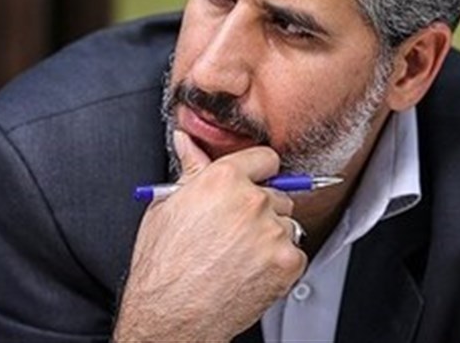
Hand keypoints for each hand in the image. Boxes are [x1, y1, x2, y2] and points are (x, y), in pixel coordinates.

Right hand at [113, 131, 307, 341]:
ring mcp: (273, 231)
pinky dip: (280, 264)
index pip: (266, 158)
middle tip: (235, 232)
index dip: (258, 172)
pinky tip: (251, 271)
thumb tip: (186, 141)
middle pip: (278, 194)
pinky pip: (295, 252)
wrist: (171, 316)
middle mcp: (253, 200)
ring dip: (272, 237)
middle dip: (262, 210)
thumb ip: (189, 169)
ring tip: (239, 256)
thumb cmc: (163, 266)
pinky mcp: (287, 261)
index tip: (255, 183)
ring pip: (287, 224)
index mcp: (224, 179)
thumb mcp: (167, 207)